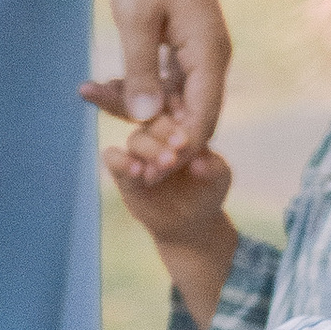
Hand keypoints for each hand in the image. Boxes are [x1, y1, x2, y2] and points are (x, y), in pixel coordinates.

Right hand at [91, 129, 233, 252]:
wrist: (188, 221)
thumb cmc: (207, 190)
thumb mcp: (218, 179)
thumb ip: (213, 168)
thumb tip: (199, 162)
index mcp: (182, 124)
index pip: (178, 108)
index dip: (182, 119)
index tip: (189, 136)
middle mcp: (157, 133)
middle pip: (155, 123)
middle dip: (166, 135)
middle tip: (179, 148)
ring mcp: (138, 150)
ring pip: (136, 140)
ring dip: (149, 150)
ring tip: (164, 164)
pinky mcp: (122, 169)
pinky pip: (112, 158)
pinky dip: (120, 162)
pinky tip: (136, 171)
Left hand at [100, 0, 230, 181]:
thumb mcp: (136, 19)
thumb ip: (141, 71)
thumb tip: (147, 119)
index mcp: (208, 55)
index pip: (202, 120)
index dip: (177, 151)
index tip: (148, 173)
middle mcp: (211, 59)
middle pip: (191, 117)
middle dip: (158, 140)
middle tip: (122, 161)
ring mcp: (200, 53)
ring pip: (175, 101)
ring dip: (141, 113)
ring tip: (99, 109)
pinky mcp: (185, 46)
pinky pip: (167, 81)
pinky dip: (140, 89)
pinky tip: (102, 89)